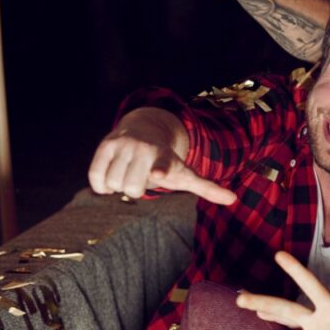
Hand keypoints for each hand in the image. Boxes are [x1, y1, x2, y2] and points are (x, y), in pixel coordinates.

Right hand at [87, 121, 235, 203]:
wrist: (145, 129)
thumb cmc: (167, 160)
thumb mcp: (186, 173)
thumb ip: (207, 188)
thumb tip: (233, 200)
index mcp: (166, 158)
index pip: (163, 165)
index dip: (160, 169)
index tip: (158, 172)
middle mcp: (144, 149)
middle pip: (131, 188)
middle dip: (135, 189)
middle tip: (142, 178)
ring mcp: (123, 145)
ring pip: (113, 183)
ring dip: (119, 185)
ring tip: (130, 173)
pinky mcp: (105, 146)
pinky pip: (96, 177)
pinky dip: (102, 184)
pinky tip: (113, 175)